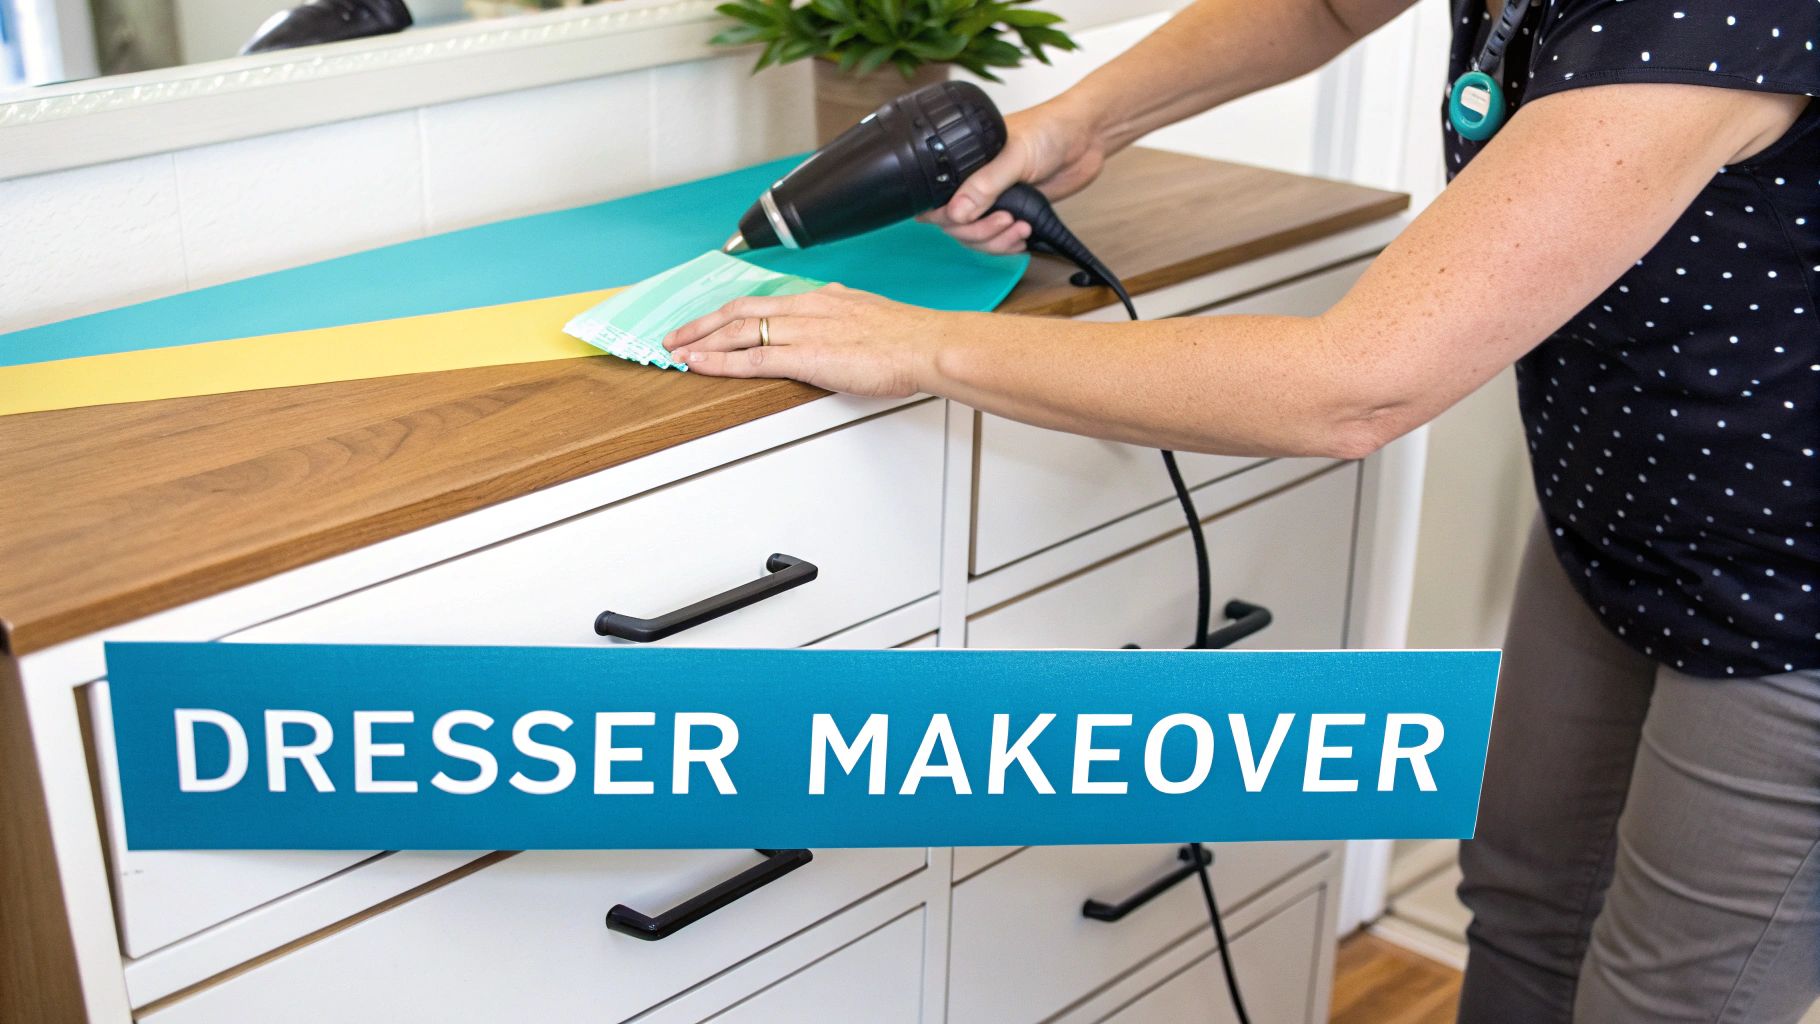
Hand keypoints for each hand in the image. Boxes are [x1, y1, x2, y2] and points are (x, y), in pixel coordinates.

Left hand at [662, 284, 957, 397]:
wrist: (926, 344)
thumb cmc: (908, 338)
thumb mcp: (867, 317)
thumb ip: (843, 319)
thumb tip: (835, 322)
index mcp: (820, 299)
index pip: (762, 301)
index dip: (728, 312)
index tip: (709, 322)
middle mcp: (806, 308)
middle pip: (740, 310)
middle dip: (702, 323)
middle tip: (676, 335)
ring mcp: (803, 331)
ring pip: (738, 331)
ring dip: (702, 341)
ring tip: (676, 350)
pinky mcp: (806, 356)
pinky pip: (752, 359)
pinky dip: (719, 362)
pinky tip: (699, 365)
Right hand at [919, 94, 1107, 254]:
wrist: (1087, 136)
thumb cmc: (1051, 129)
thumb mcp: (1015, 155)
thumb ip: (986, 184)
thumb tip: (956, 213)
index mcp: (963, 161)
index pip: (936, 199)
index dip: (946, 216)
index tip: (967, 220)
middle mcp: (974, 182)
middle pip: (954, 225)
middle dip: (978, 232)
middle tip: (1005, 220)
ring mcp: (993, 199)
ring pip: (976, 236)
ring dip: (995, 241)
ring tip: (1019, 229)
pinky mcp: (1014, 211)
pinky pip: (998, 238)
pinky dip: (1006, 244)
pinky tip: (1021, 238)